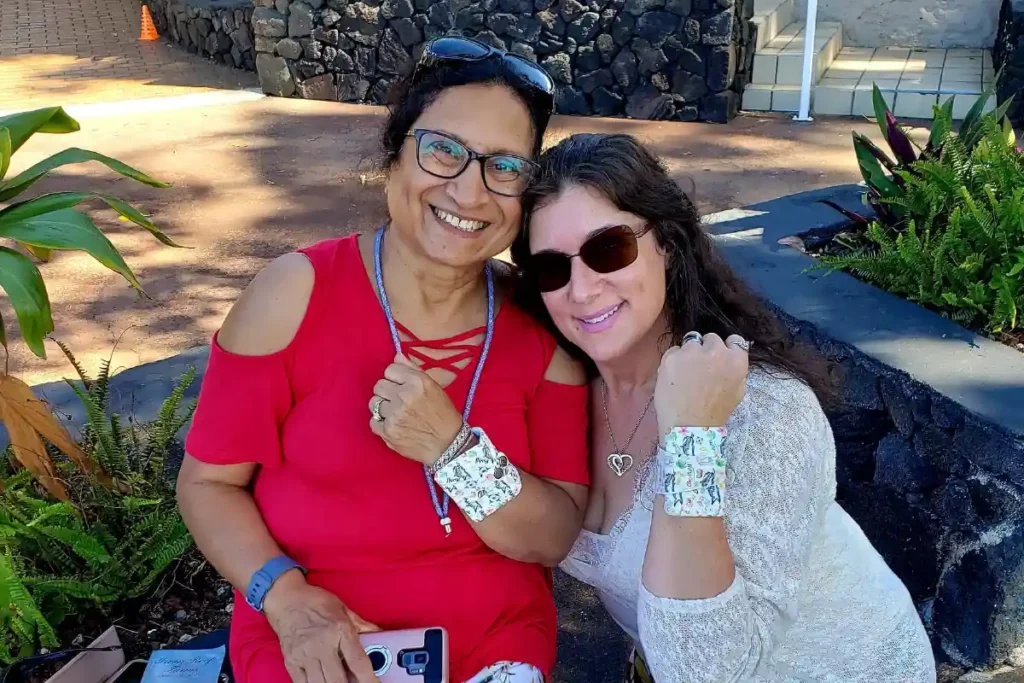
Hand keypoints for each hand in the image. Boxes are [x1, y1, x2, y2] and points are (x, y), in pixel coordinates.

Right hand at [264, 571, 380, 682]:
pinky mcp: (291, 662)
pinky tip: (323, 682)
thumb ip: (362, 625)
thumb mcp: (343, 609)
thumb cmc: (315, 601)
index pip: (358, 662)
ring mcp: (305, 655)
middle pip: (339, 680)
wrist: (286, 598)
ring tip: (341, 682)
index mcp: (340, 630)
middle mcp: (322, 644)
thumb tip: (380, 635)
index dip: (369, 680)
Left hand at [368, 354, 463, 464]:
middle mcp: (404, 396)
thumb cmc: (442, 414)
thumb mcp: (433, 386)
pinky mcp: (388, 432)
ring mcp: (394, 415)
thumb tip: (396, 356)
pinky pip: (372, 421)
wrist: (448, 444)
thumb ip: (413, 369)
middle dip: (387, 391)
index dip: (395, 377)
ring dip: (382, 407)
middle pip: (379, 385)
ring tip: (396, 413)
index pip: (390, 369)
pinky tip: (393, 424)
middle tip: (399, 401)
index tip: (402, 385)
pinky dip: (380, 423)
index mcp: (417, 382)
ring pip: (373, 402)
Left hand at [654, 333, 748, 431]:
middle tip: (700, 367)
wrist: (689, 425)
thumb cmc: (715, 412)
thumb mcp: (738, 391)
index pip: (735, 340)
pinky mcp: (671, 356)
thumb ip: (736, 370)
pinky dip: (673, 360)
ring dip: (688, 353)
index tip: (720, 355)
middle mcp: (715, 351)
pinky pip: (673, 351)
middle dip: (706, 349)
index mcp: (736, 361)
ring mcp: (691, 352)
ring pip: (690, 342)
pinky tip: (674, 377)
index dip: (726, 347)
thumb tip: (730, 358)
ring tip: (685, 373)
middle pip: (711, 338)